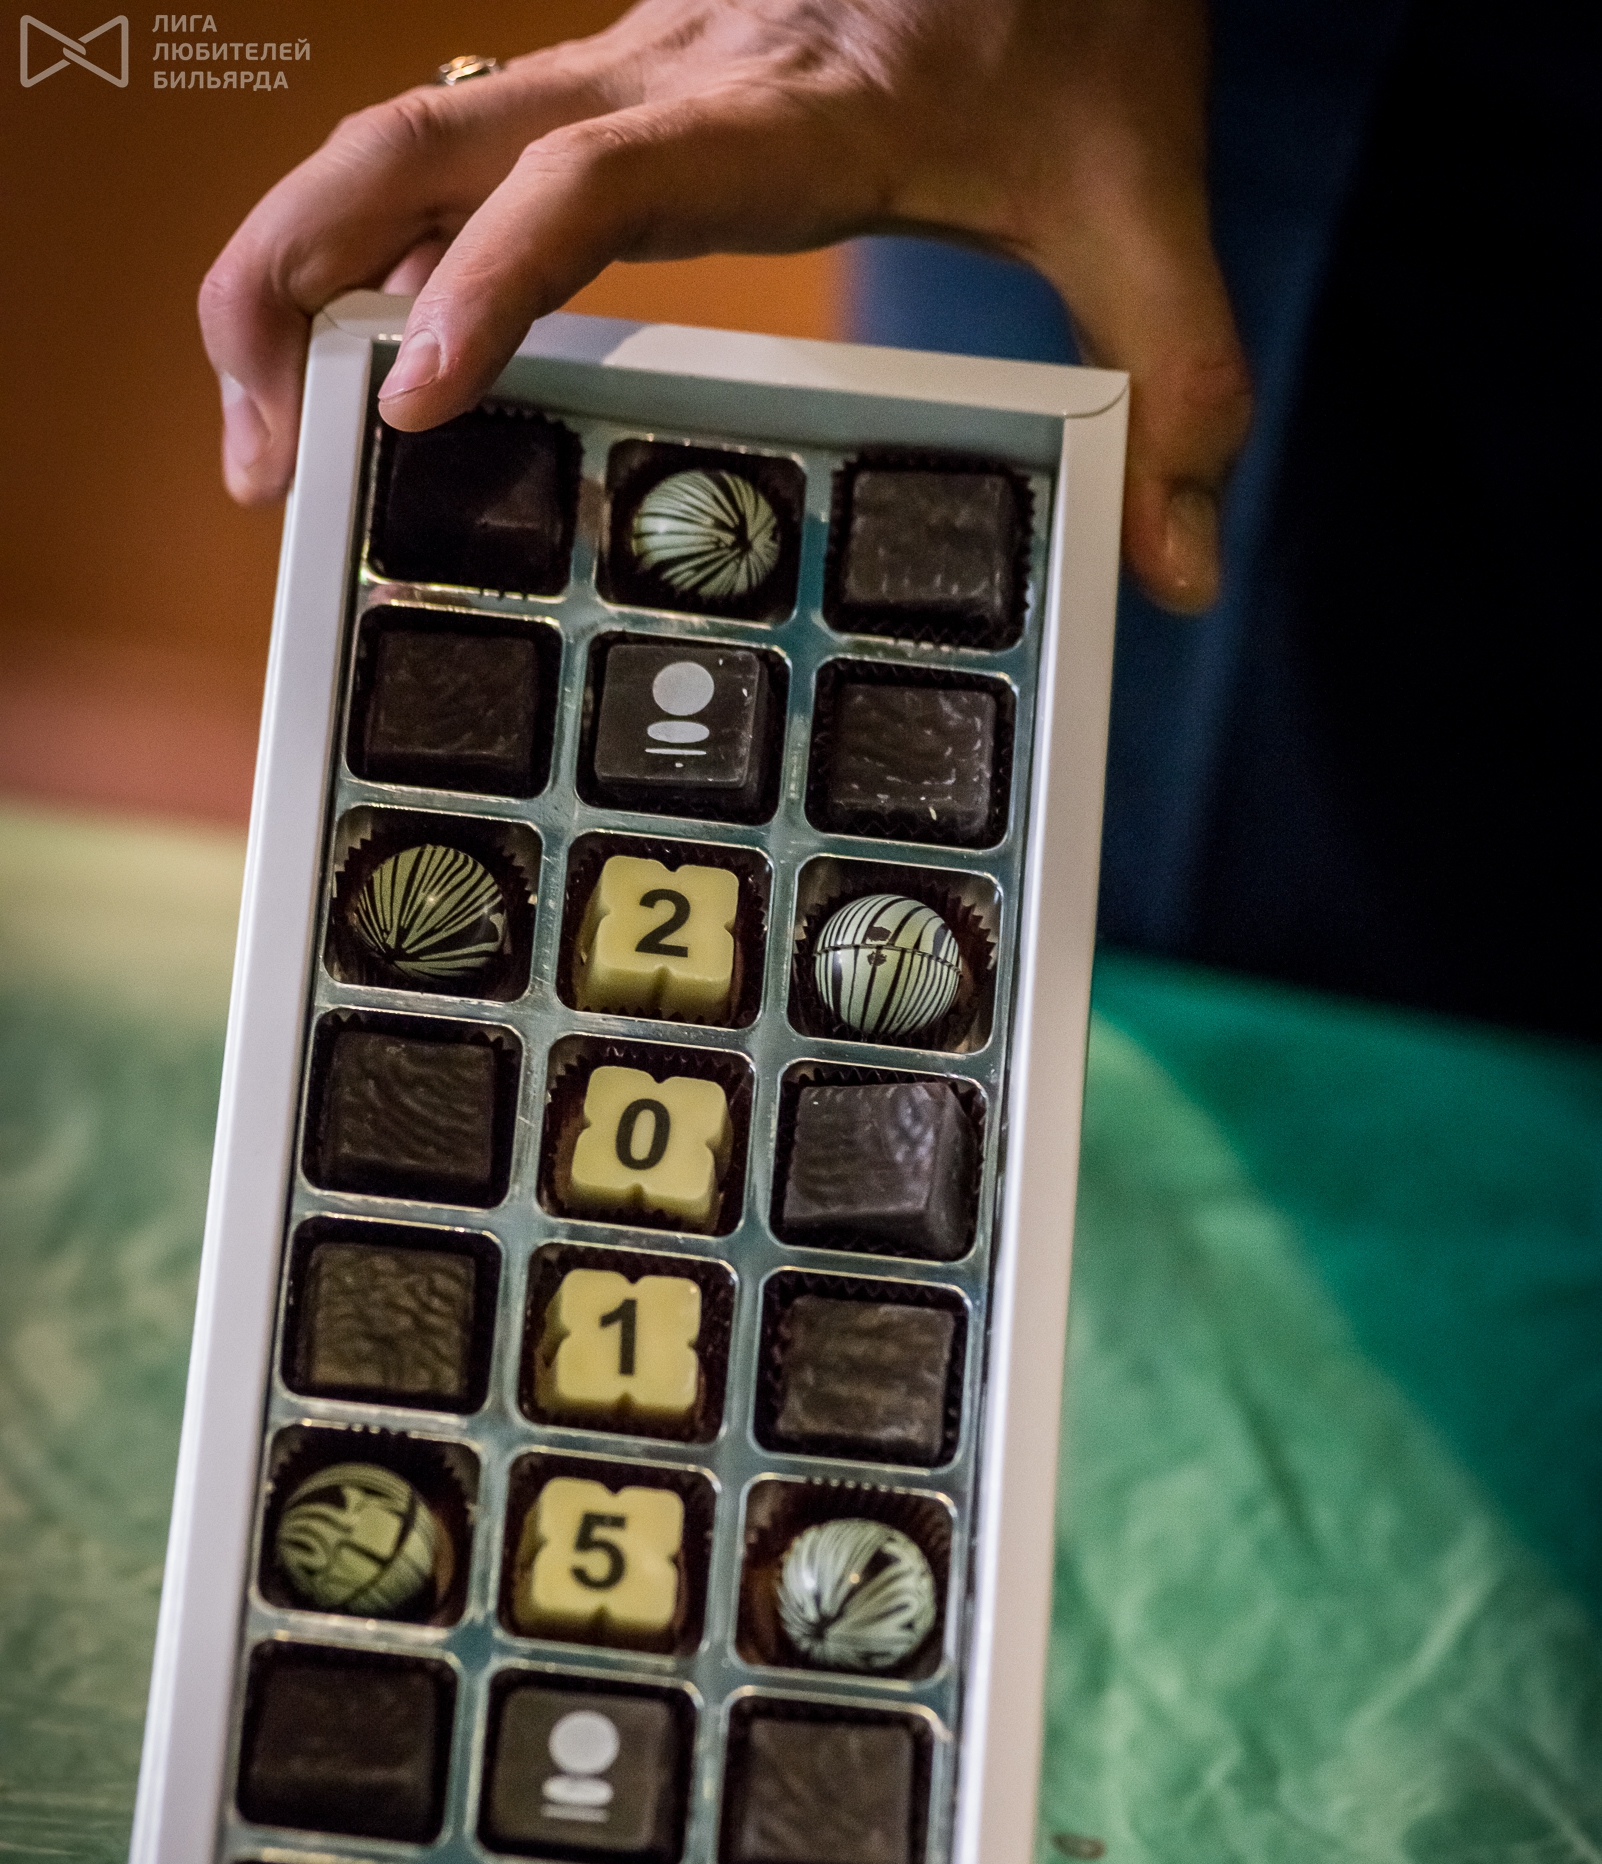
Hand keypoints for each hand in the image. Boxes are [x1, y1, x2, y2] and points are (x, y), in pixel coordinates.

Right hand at [200, 0, 1250, 610]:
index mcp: (781, 109)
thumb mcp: (1148, 200)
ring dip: (298, 261)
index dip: (483, 281)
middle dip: (295, 280)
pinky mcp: (621, 94)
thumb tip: (1184, 572)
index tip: (409, 401)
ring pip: (403, 136)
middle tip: (256, 456)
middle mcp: (672, 73)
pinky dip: (375, 246)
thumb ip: (1183, 380)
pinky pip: (456, 155)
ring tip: (261, 424)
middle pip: (417, 141)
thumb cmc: (1085, 16)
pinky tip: (359, 352)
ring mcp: (629, 73)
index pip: (586, 181)